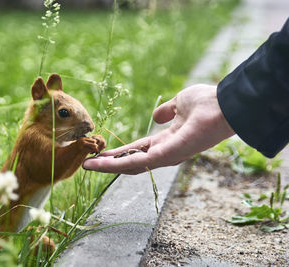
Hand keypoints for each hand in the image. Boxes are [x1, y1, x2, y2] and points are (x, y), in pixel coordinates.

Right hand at [83, 84, 234, 173]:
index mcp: (168, 139)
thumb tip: (156, 116)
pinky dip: (117, 165)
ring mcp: (166, 156)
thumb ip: (167, 111)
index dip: (120, 152)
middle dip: (110, 164)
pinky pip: (138, 163)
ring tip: (88, 166)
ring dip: (108, 167)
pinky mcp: (167, 156)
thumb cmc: (206, 102)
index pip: (139, 149)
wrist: (224, 104)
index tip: (102, 152)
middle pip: (132, 161)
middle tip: (88, 164)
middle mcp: (165, 151)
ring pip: (131, 166)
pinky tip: (100, 164)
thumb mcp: (180, 103)